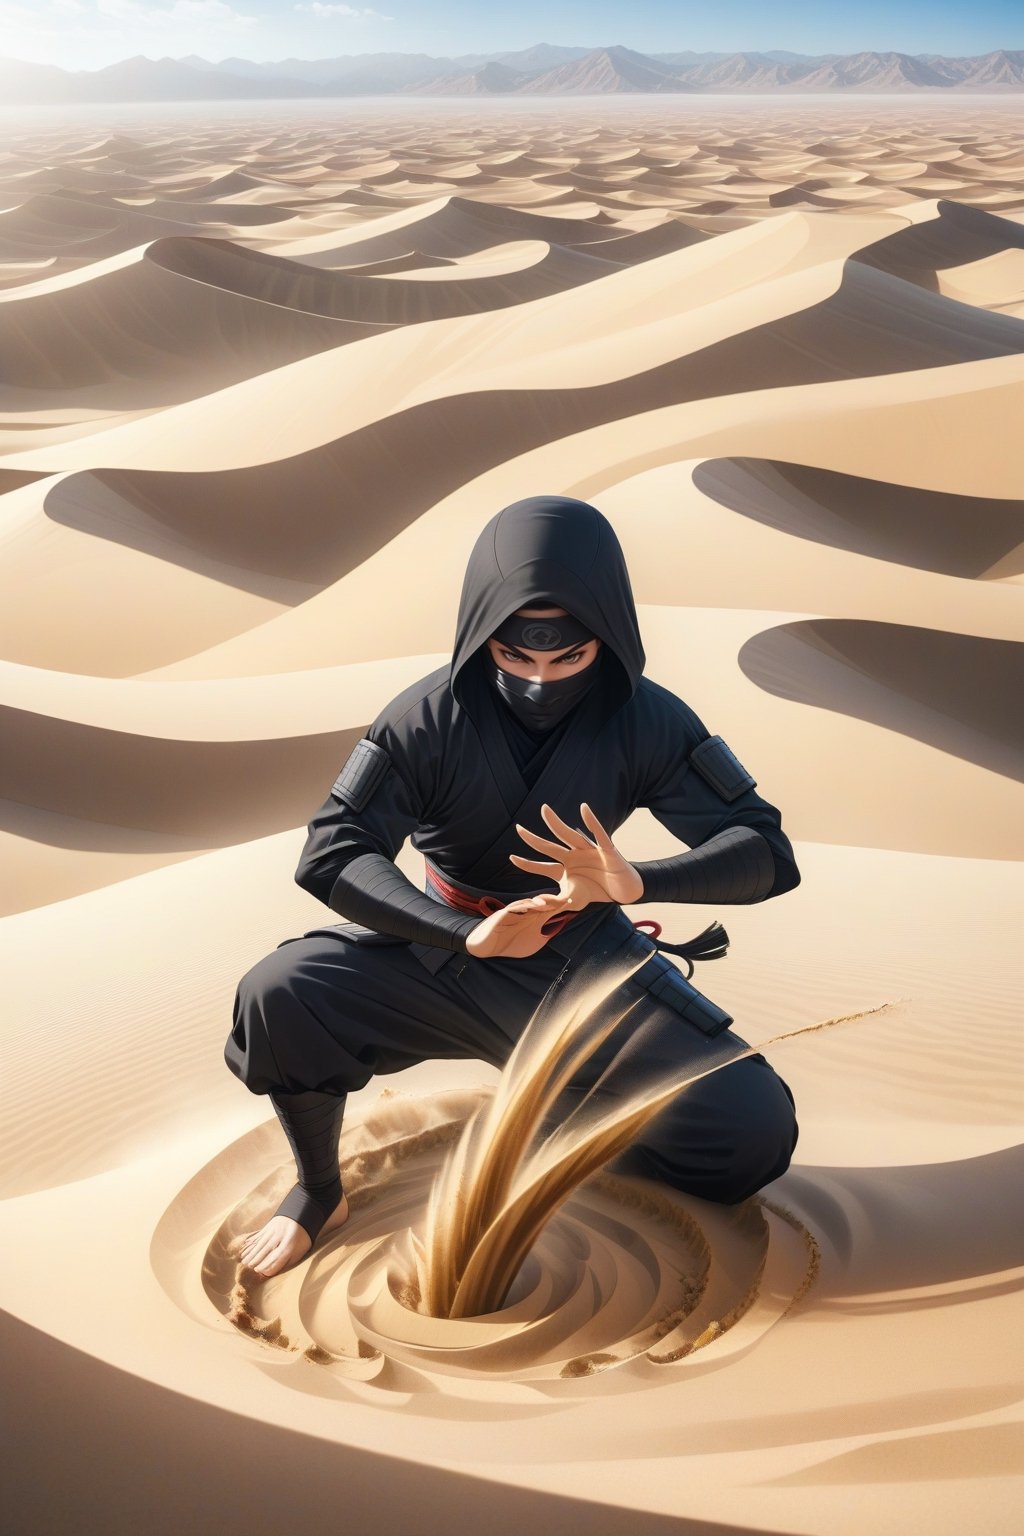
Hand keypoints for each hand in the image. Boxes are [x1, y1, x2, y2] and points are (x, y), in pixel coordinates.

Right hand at [465, 892, 573, 958]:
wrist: (487, 948)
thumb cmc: (510, 945)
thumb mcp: (533, 943)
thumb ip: (544, 935)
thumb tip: (557, 929)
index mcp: (531, 918)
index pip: (547, 909)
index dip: (558, 906)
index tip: (571, 902)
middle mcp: (524, 912)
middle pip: (540, 904)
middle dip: (552, 901)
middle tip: (565, 898)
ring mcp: (513, 912)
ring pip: (528, 904)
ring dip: (539, 903)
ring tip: (549, 903)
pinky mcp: (502, 914)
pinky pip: (513, 908)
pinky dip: (523, 906)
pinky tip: (532, 906)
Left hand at [509, 802, 643, 910]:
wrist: (624, 892)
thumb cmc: (598, 891)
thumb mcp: (574, 899)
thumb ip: (557, 902)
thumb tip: (538, 904)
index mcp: (565, 868)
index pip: (542, 866)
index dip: (528, 863)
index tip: (511, 858)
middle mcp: (573, 856)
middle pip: (550, 847)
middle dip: (534, 839)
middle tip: (518, 829)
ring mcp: (588, 851)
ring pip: (569, 835)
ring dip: (556, 823)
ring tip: (544, 811)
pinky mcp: (606, 850)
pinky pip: (599, 834)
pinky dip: (592, 821)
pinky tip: (583, 808)